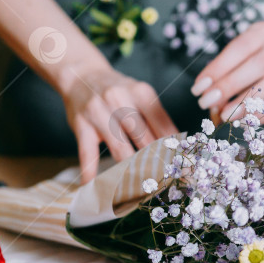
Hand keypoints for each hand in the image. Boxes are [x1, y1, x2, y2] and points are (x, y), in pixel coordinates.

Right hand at [57, 64, 177, 182]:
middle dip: (158, 164)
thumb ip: (157, 118)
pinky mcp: (81, 125)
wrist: (80, 74)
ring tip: (142, 188)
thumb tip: (178, 146)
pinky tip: (96, 187)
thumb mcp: (140, 94)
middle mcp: (121, 100)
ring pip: (121, 149)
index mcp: (142, 93)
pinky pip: (88, 154)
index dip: (174, 149)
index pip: (163, 126)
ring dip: (132, 172)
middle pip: (145, 139)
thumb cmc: (117, 90)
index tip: (183, 167)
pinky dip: (91, 173)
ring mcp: (99, 113)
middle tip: (167, 182)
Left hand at [190, 22, 263, 123]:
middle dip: (231, 84)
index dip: (219, 67)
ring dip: (248, 100)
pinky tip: (246, 121)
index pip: (241, 47)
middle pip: (260, 63)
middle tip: (208, 101)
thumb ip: (225, 72)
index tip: (199, 88)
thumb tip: (208, 97)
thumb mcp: (242, 54)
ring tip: (226, 115)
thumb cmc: (258, 57)